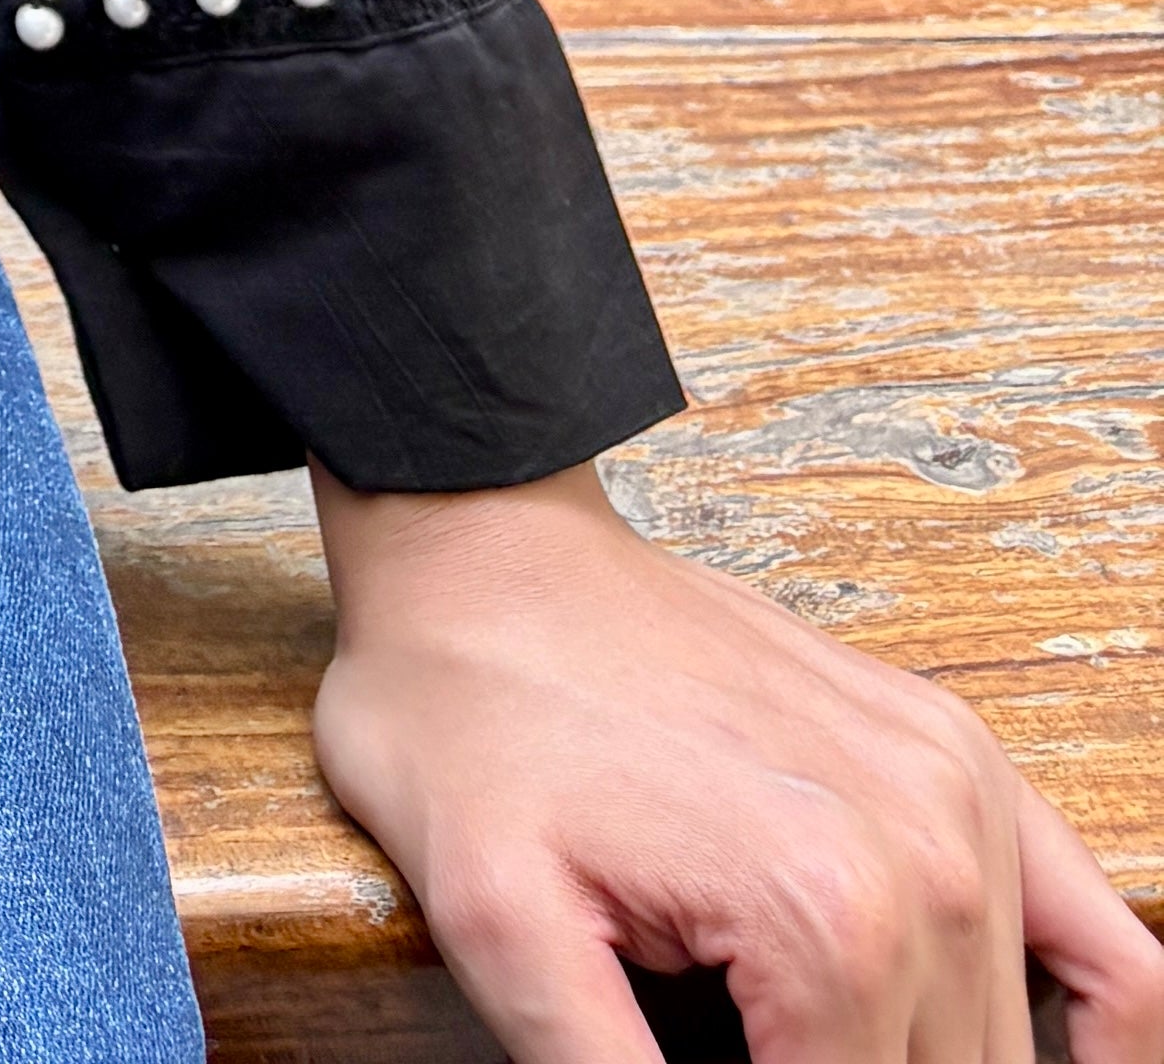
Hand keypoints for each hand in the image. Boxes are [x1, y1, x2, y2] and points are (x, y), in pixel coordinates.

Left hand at [313, 462, 1162, 1063]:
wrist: (481, 552)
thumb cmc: (466, 725)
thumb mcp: (499, 936)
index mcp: (822, 920)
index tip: (683, 1059)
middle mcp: (926, 862)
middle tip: (740, 1041)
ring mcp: (962, 799)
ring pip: (1010, 1053)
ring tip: (802, 1043)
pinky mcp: (965, 762)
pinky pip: (1107, 941)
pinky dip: (1108, 1037)